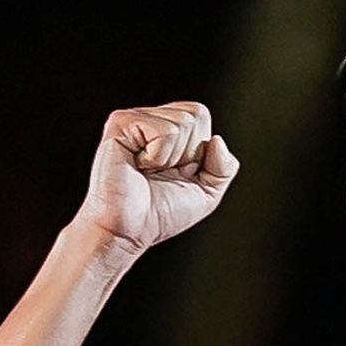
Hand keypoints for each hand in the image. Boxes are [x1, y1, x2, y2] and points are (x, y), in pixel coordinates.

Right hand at [76, 100, 239, 254]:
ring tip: (148, 171)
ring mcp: (134, 119)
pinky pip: (164, 131)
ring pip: (182, 123)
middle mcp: (151, 119)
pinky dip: (158, 156)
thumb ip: (224, 167)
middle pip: (195, 115)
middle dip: (187, 154)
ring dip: (171, 158)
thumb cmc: (159, 213)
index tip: (176, 172)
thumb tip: (217, 140)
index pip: (201, 116)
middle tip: (160, 172)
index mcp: (169, 128)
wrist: (129, 231)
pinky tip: (139, 166)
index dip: (198, 151)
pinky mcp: (121, 123)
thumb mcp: (207, 193)